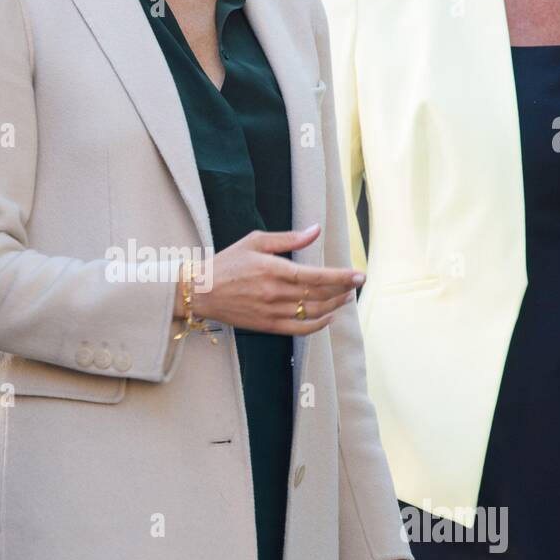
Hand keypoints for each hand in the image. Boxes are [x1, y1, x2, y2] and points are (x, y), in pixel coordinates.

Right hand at [173, 225, 363, 335]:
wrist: (201, 292)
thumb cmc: (227, 263)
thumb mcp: (255, 241)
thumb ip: (288, 238)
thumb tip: (315, 230)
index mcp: (274, 269)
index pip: (316, 275)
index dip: (341, 276)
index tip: (359, 274)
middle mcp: (275, 293)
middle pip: (320, 295)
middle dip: (343, 290)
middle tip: (356, 284)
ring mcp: (272, 312)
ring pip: (313, 312)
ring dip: (334, 306)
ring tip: (345, 297)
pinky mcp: (267, 326)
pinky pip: (300, 329)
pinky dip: (318, 325)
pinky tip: (328, 317)